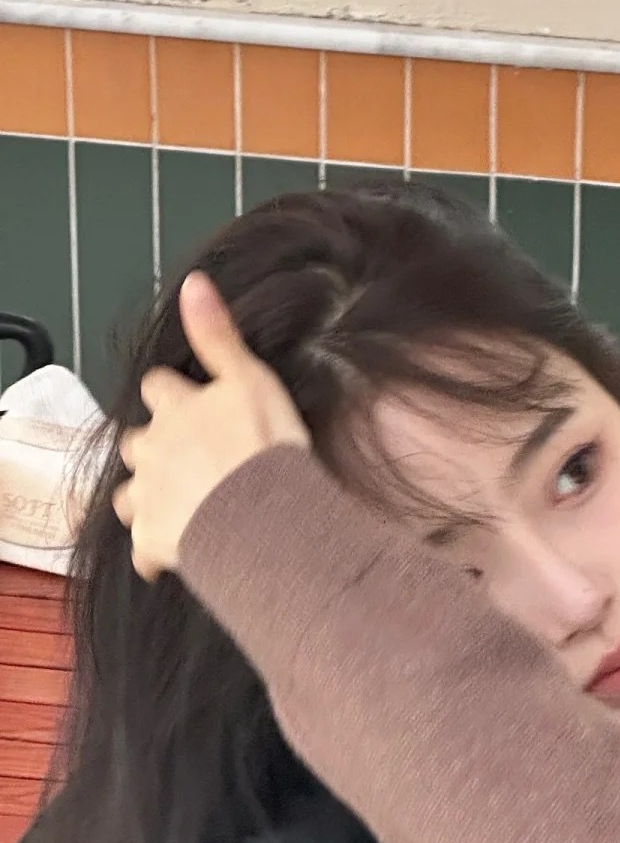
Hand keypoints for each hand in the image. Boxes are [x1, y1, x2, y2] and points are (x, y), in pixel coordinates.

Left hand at [113, 272, 310, 580]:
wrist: (261, 518)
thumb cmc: (263, 449)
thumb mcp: (250, 378)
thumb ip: (217, 335)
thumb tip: (194, 284)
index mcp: (177, 409)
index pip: (159, 388)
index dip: (172, 396)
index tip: (187, 405)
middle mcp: (155, 447)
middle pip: (138, 441)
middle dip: (154, 448)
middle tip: (185, 461)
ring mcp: (150, 495)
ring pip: (131, 493)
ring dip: (147, 497)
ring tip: (174, 507)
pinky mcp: (153, 538)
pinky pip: (145, 548)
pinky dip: (153, 552)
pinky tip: (169, 558)